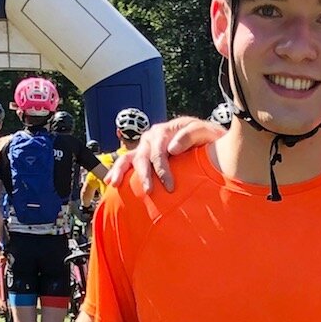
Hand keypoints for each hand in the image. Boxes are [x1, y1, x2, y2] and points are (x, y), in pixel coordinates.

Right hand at [107, 118, 221, 193]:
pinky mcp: (142, 155)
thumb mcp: (206, 132)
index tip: (170, 187)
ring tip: (115, 183)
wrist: (210, 142)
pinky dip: (118, 170)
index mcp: (167, 130)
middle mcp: (153, 137)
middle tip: (149, 191)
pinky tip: (110, 181)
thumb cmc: (209, 139)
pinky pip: (126, 162)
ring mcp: (146, 146)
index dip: (162, 169)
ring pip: (129, 157)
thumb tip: (172, 149)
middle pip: (143, 156)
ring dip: (121, 170)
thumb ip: (191, 135)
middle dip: (145, 174)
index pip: (160, 151)